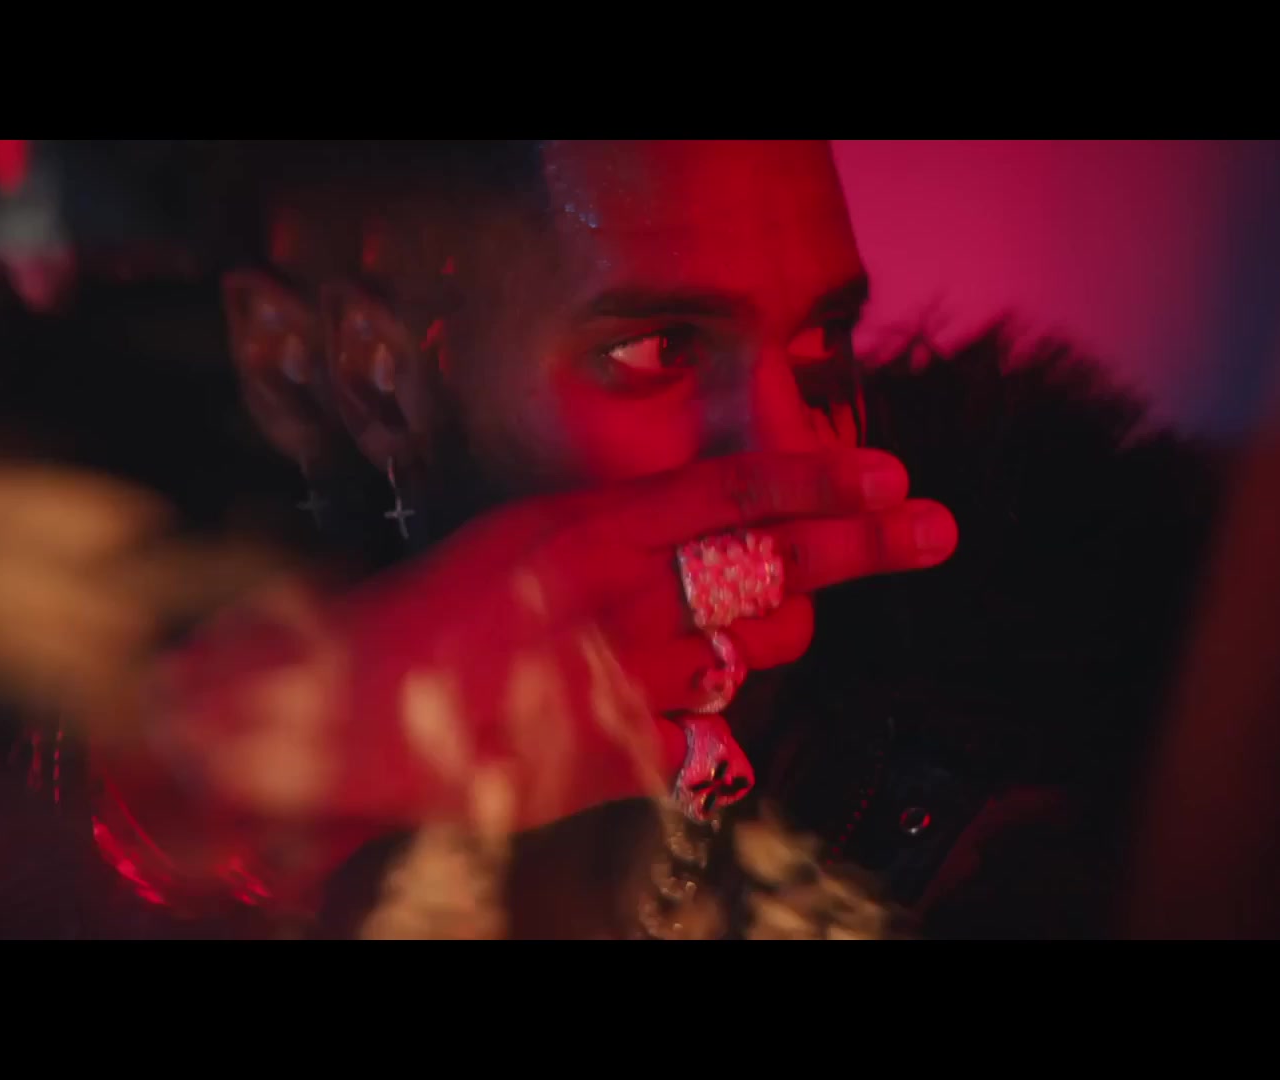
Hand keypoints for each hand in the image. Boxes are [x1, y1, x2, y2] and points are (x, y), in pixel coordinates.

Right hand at [154, 448, 957, 834]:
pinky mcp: (613, 758)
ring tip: (708, 640)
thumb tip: (727, 531)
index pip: (730, 495)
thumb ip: (622, 534)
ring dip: (759, 644)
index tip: (887, 472)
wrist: (348, 713)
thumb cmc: (438, 618)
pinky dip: (699, 724)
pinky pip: (705, 738)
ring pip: (751, 657)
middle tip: (930, 528)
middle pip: (771, 568)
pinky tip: (653, 710)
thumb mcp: (526, 540)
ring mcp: (617, 684)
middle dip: (862, 544)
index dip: (818, 480)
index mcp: (582, 532)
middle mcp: (611, 601)